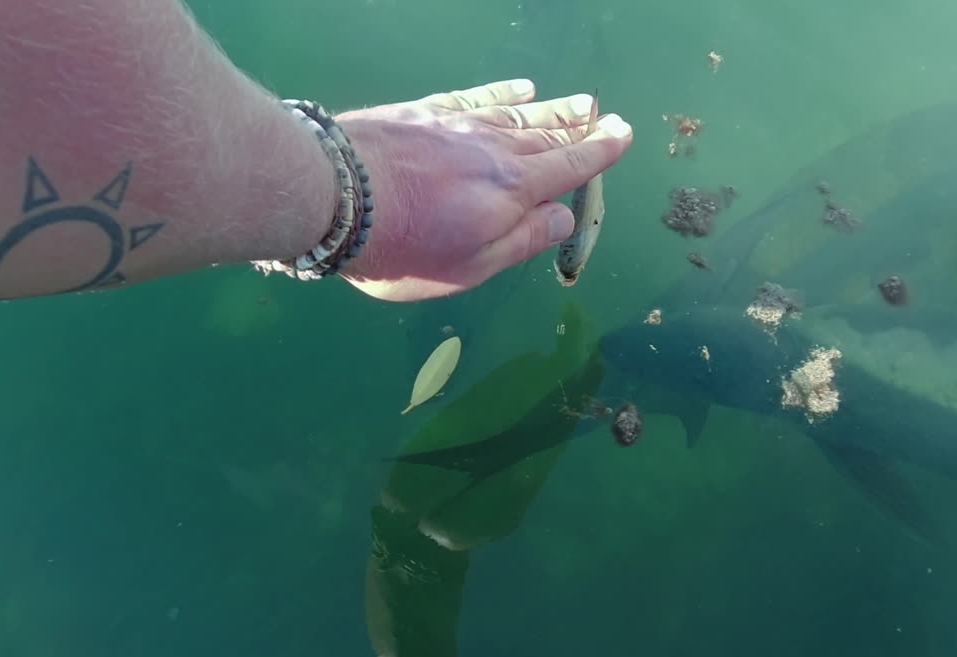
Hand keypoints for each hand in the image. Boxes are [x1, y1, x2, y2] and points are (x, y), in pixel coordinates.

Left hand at [334, 79, 632, 301]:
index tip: (622, 135)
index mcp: (512, 192)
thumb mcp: (468, 267)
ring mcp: (459, 126)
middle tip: (606, 117)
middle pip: (547, 135)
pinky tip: (520, 89)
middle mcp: (494, 150)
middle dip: (581, 128)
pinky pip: (478, 97)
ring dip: (552, 109)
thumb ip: (520, 241)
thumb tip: (565, 216)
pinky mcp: (425, 112)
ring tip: (579, 102)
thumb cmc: (401, 249)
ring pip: (518, 114)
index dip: (599, 152)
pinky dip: (504, 93)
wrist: (334, 196)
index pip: (568, 167)